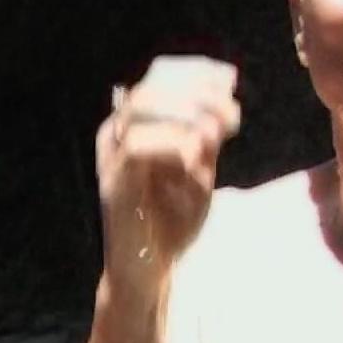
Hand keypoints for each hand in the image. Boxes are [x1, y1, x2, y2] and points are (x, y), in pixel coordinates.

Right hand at [96, 55, 241, 293]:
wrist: (148, 271)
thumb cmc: (171, 220)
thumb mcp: (198, 167)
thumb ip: (207, 132)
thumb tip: (225, 92)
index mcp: (134, 125)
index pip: (159, 76)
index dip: (196, 71)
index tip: (230, 80)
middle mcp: (116, 134)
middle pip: (150, 86)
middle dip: (197, 92)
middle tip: (231, 115)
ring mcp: (111, 158)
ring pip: (140, 107)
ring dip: (185, 112)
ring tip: (215, 134)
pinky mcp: (114, 184)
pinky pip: (137, 147)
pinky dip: (171, 144)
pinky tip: (196, 158)